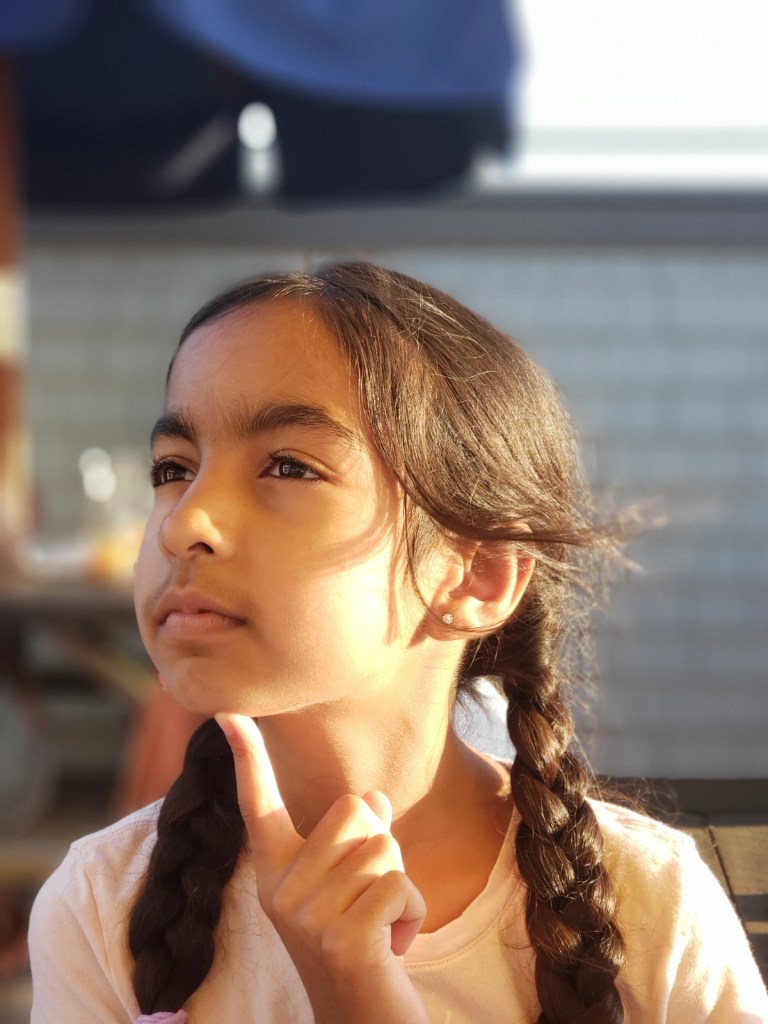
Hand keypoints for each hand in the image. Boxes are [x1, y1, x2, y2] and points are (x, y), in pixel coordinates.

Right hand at [216, 713, 428, 1023]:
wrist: (362, 1018)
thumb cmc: (363, 939)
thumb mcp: (353, 879)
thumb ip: (358, 834)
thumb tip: (375, 796)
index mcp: (276, 869)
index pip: (259, 802)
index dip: (246, 755)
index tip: (228, 712)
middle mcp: (280, 889)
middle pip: (355, 808)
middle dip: (380, 843)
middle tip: (369, 896)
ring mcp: (307, 917)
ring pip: (383, 846)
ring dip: (400, 883)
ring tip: (380, 924)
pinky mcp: (342, 939)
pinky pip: (400, 885)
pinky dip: (412, 912)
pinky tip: (392, 946)